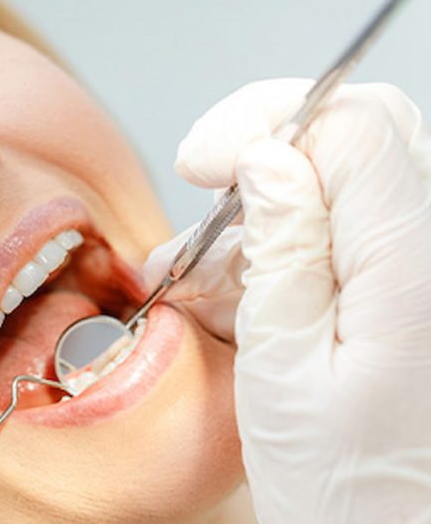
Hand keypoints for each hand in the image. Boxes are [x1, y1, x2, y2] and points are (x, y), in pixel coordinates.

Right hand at [149, 79, 430, 520]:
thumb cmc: (351, 495)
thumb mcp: (283, 373)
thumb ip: (282, 253)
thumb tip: (265, 160)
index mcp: (415, 270)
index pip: (352, 125)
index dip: (265, 123)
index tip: (203, 165)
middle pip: (362, 134)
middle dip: (266, 152)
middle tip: (208, 194)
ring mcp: (430, 273)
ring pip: (351, 182)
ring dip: (265, 213)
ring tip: (201, 279)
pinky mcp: (415, 294)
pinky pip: (354, 231)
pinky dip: (289, 246)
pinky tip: (238, 296)